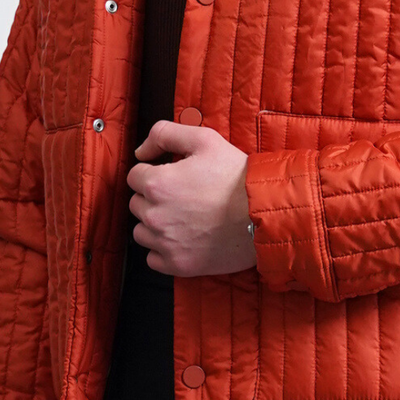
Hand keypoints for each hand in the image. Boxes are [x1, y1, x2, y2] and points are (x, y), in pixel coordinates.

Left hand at [127, 121, 256, 275]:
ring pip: (141, 232)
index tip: (172, 178)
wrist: (264, 214)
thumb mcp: (204, 139)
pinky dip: (163, 250)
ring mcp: (165, 243)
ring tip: (182, 218)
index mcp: (157, 184)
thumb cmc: (236, 177)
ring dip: (155, 225)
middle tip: (182, 197)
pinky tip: (183, 239)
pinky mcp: (177, 264)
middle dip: (153, 198)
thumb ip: (164, 134)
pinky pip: (153, 259)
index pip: (134, 177)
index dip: (152, 173)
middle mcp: (154, 215)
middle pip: (136, 204)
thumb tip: (141, 152)